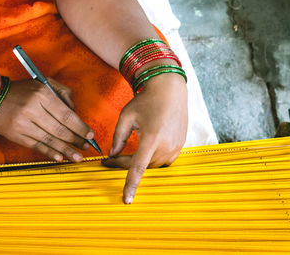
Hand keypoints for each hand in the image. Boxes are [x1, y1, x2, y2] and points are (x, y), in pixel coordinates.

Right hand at [0, 78, 93, 161]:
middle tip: (86, 146)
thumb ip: (63, 93)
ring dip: (66, 150)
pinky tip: (60, 157)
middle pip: (60, 129)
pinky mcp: (16, 135)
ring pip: (49, 140)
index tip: (89, 134)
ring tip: (78, 157)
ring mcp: (23, 124)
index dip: (80, 127)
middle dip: (76, 140)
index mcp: (41, 94)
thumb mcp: (43, 83)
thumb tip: (76, 113)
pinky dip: (49, 152)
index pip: (66, 115)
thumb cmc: (22, 91)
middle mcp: (32, 109)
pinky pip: (36, 145)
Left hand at [103, 73, 187, 203]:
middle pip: (142, 166)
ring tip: (126, 153)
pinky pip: (162, 160)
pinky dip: (150, 158)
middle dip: (125, 164)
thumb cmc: (146, 100)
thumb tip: (113, 155)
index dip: (131, 185)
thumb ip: (118, 138)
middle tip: (110, 159)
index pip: (138, 168)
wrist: (170, 90)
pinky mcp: (180, 146)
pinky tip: (144, 148)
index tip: (126, 199)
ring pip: (152, 165)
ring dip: (139, 162)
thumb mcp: (126, 117)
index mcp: (151, 138)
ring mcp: (175, 147)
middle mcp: (166, 146)